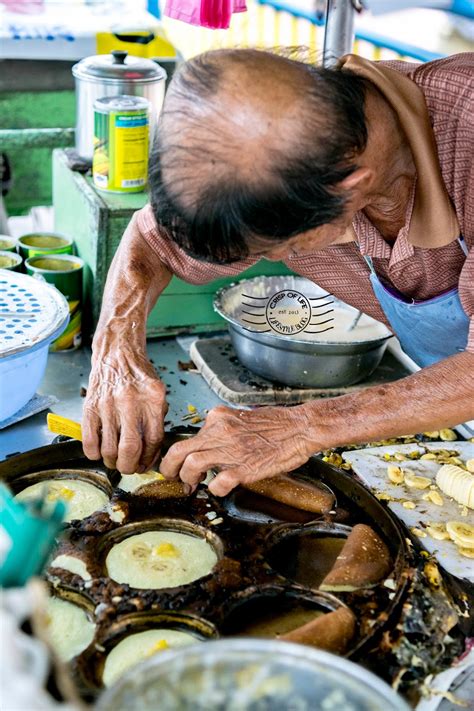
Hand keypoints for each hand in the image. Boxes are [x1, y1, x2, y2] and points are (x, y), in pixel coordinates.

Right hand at [82, 348, 167, 473]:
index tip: (146, 464)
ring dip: (112, 461)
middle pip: (130, 449)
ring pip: (108, 449)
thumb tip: (152, 452)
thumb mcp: (157, 393)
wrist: (118, 354)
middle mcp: (130, 402)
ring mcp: (108, 405)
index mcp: (152, 400)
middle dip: (130, 467)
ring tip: (115, 460)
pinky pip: (89, 441)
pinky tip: (100, 451)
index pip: (153, 440)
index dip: (150, 458)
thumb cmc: (138, 375)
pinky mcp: (90, 408)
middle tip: (130, 467)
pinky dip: (94, 453)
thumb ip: (157, 420)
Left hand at [159, 405, 318, 495]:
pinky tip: (221, 488)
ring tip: (191, 485)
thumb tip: (210, 444)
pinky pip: (217, 484)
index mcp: (218, 417)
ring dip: (186, 478)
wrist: (300, 428)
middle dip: (168, 466)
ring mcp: (230, 450)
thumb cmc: (277, 424)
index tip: (179, 463)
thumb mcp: (241, 416)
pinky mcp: (243, 468)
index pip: (188, 436)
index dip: (179, 453)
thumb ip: (223, 428)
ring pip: (191, 464)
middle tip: (169, 476)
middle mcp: (220, 431)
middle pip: (178, 449)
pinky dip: (214, 489)